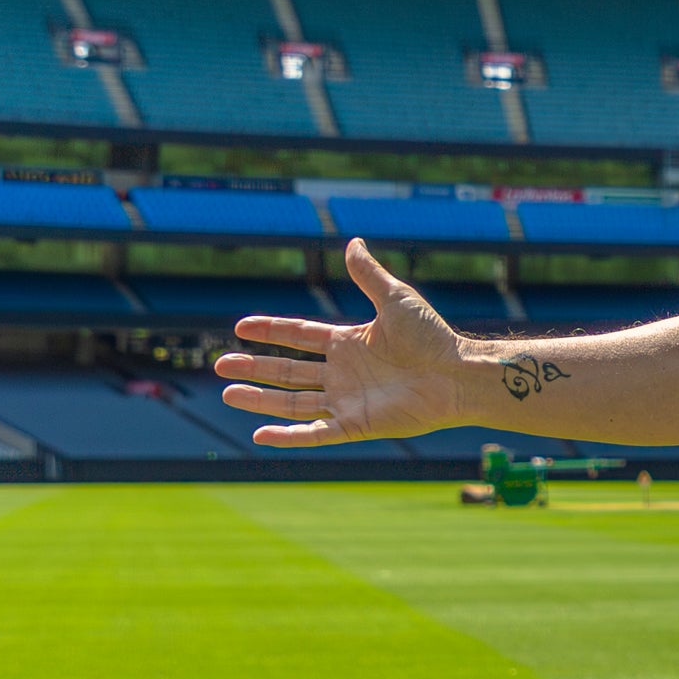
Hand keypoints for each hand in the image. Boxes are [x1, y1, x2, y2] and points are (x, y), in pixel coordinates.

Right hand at [216, 239, 473, 445]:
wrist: (457, 373)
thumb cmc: (432, 336)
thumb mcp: (395, 299)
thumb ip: (368, 275)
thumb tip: (352, 242)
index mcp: (348, 342)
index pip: (298, 336)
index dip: (270, 331)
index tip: (240, 327)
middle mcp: (343, 373)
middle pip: (287, 371)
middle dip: (254, 368)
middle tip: (222, 364)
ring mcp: (348, 400)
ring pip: (293, 401)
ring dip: (260, 399)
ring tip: (228, 392)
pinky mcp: (357, 425)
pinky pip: (316, 432)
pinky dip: (289, 436)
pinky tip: (260, 434)